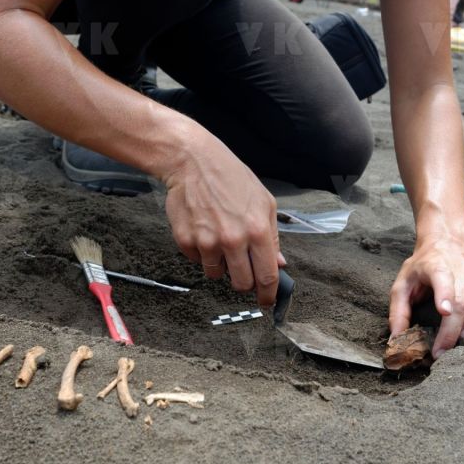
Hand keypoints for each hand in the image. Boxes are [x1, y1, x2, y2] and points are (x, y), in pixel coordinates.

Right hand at [163, 123, 284, 307]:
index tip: (267, 301)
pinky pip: (196, 261)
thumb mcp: (264, 202)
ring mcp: (207, 242)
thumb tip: (278, 264)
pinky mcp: (186, 241)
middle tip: (242, 266)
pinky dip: (201, 252)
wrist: (193, 162)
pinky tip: (203, 229)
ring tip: (219, 238)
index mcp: (257, 231)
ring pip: (216, 274)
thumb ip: (272, 237)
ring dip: (220, 264)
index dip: (268, 294)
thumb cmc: (231, 178)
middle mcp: (233, 240)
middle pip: (242, 284)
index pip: (267, 276)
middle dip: (244, 280)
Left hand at [388, 231, 463, 358]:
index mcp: (436, 266)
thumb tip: (397, 339)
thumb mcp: (402, 283)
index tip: (443, 313)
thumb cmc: (422, 267)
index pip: (443, 278)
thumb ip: (398, 311)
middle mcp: (461, 269)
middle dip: (454, 328)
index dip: (445, 295)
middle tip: (443, 349)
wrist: (444, 241)